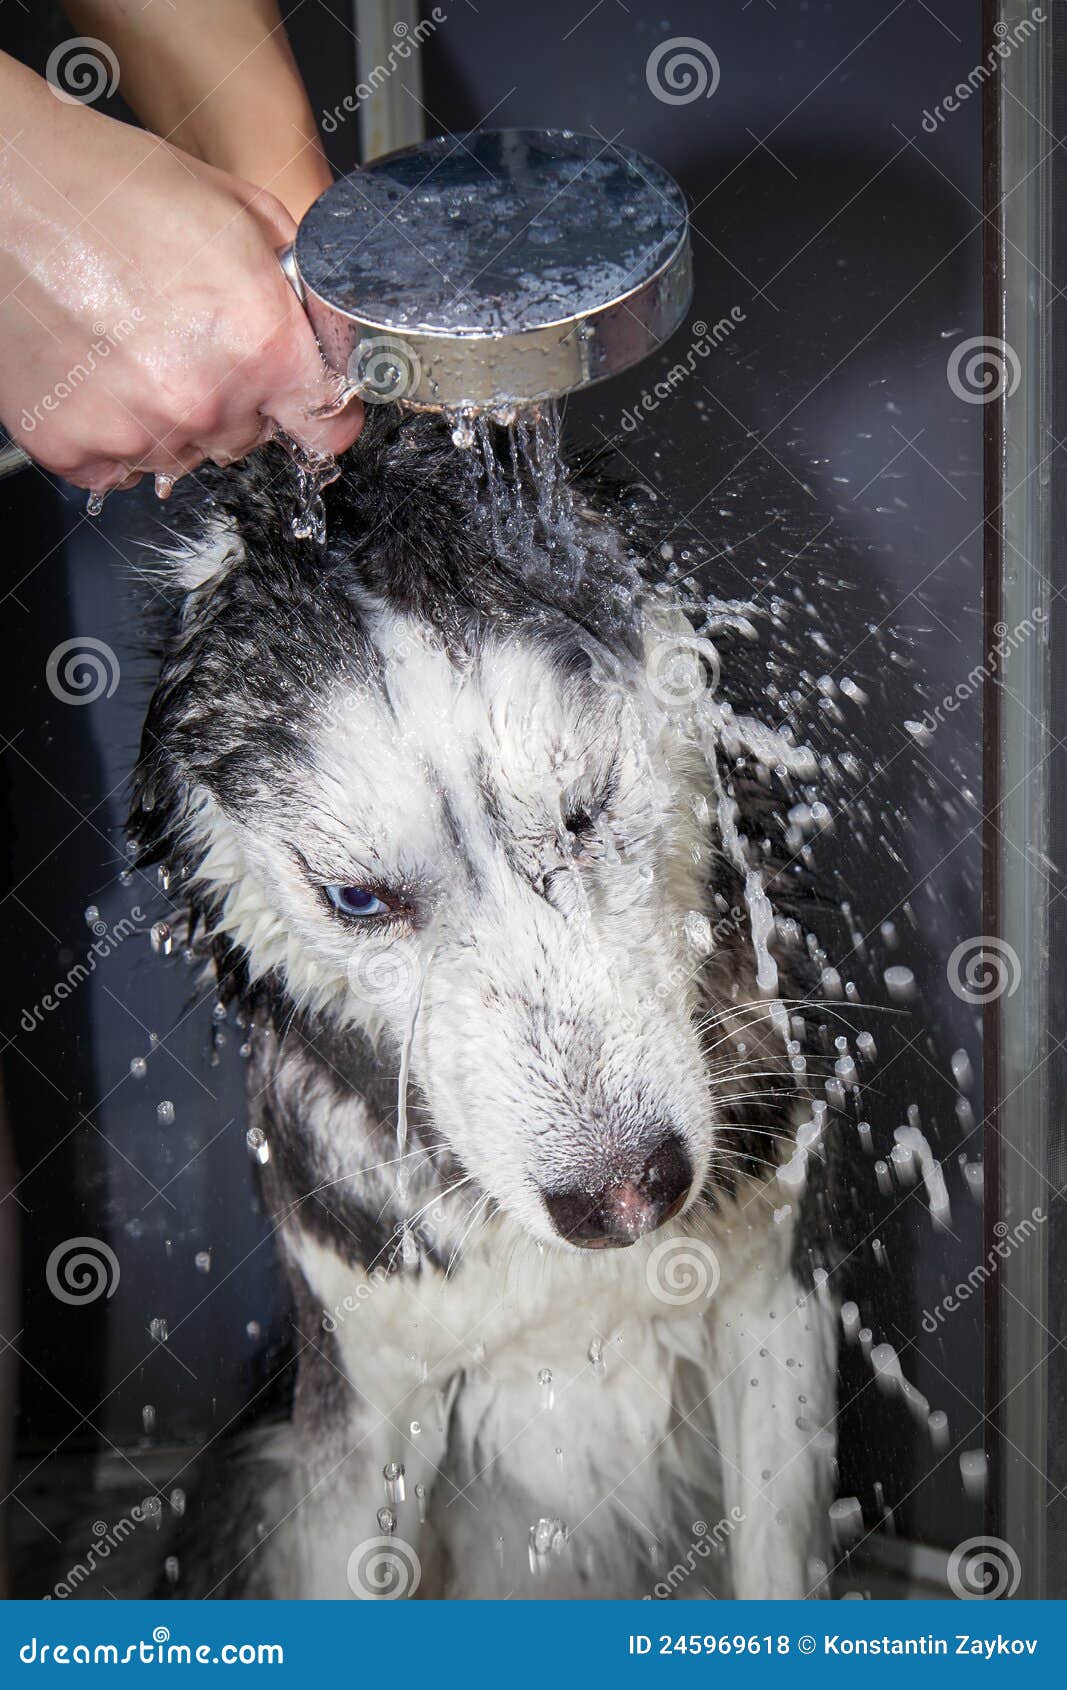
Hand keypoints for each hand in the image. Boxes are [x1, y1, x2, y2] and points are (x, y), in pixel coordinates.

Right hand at [0, 62, 362, 493]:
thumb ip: (292, 286)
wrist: (5, 187)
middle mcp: (202, 400)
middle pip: (247, 440)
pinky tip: (96, 370)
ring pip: (182, 454)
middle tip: (186, 338)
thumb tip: (319, 329)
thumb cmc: (110, 186)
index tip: (303, 404)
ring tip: (131, 343)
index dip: (319, 413)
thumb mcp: (238, 211)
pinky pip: (117, 467)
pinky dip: (110, 431)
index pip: (326, 429)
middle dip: (234, 399)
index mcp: (258, 342)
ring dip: (168, 415)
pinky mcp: (71, 445)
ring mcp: (134, 430)